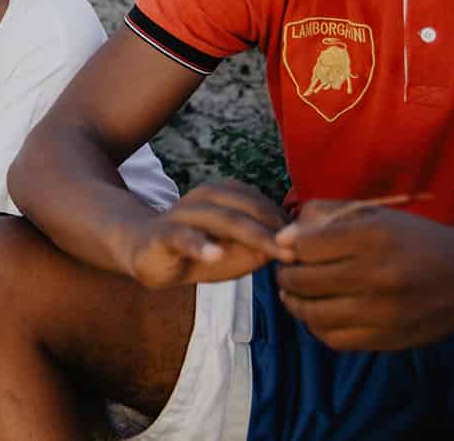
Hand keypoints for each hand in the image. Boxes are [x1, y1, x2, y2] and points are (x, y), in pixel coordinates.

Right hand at [124, 180, 291, 287]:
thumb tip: (290, 249)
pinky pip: (180, 236)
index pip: (259, 203)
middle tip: (297, 253)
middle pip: (243, 209)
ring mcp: (181, 215)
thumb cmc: (198, 251)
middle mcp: (203, 199)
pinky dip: (198, 244)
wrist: (143, 252)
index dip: (284, 222)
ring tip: (268, 251)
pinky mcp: (161, 235)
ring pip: (217, 219)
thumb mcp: (234, 253)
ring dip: (246, 233)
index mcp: (222, 197)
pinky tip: (213, 255)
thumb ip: (260, 248)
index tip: (309, 244)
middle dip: (272, 230)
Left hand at [272, 202, 453, 350]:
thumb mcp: (375, 213)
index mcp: (370, 238)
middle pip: (303, 280)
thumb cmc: (413, 239)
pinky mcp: (387, 338)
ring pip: (313, 314)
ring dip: (294, 303)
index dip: (286, 246)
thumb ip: (326, 214)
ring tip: (293, 293)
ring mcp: (381, 312)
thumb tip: (284, 237)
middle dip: (285, 274)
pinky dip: (316, 326)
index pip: (304, 246)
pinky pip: (334, 339)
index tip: (286, 247)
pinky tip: (317, 313)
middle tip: (287, 271)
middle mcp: (375, 276)